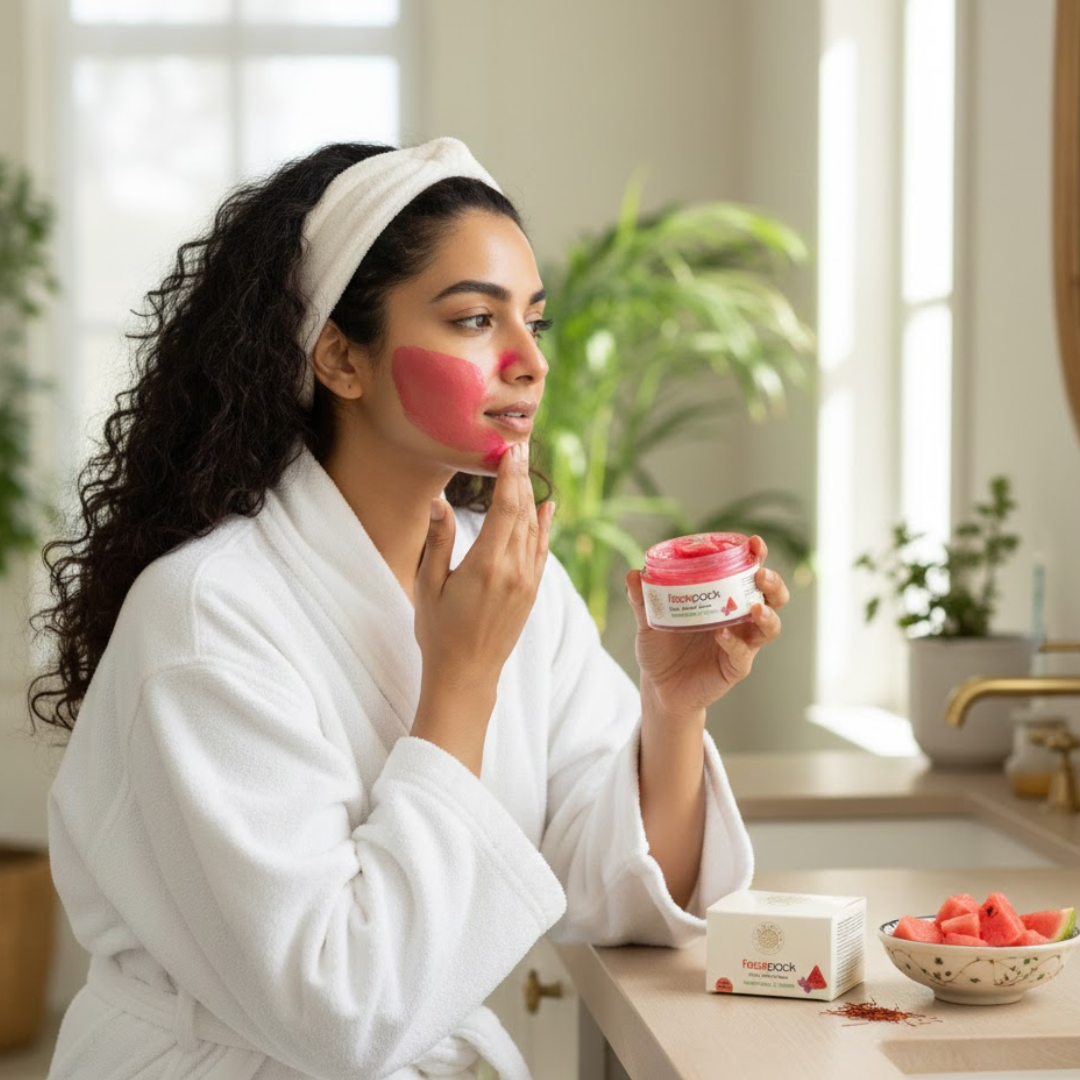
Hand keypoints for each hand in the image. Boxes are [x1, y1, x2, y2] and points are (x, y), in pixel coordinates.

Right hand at [411, 443, 553, 770]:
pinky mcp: (532, 592)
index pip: (506, 508)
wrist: (467, 675)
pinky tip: (548, 506)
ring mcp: (527, 582)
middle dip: (521, 478)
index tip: (510, 449)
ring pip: (535, 529)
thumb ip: (438, 540)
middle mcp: (514, 571)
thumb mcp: (428, 585)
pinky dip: (546, 525)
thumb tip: (439, 500)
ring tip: (525, 467)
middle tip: (518, 446)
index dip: (510, 476)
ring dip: (531, 496)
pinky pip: (543, 550)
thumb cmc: (439, 631)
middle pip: (524, 512)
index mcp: (486, 566)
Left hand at [625, 535, 788, 722]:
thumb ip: (642, 598)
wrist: (658, 687)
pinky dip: (734, 643)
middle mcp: (739, 619)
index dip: (756, 556)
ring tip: (753, 608)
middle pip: (772, 598)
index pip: (747, 573)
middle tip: (760, 575)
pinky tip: (721, 635)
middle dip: (773, 583)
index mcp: (724, 599)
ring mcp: (741, 644)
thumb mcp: (649, 620)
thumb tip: (635, 573)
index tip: (754, 543)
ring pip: (770, 627)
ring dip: (766, 614)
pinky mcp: (735, 667)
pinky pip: (742, 654)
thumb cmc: (660, 648)